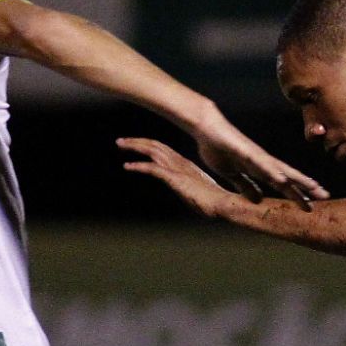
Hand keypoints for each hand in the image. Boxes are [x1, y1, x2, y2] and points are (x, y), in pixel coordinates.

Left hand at [120, 137, 238, 217]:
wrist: (225, 204)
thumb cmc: (216, 203)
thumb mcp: (199, 193)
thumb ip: (190, 190)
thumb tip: (189, 195)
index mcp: (186, 165)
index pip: (165, 150)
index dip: (150, 146)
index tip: (138, 145)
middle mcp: (181, 163)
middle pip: (156, 146)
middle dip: (138, 142)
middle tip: (122, 141)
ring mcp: (178, 169)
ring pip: (153, 152)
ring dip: (135, 147)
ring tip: (120, 144)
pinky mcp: (175, 178)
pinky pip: (153, 169)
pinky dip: (139, 166)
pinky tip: (128, 166)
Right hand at [187, 108, 327, 206]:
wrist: (207, 128)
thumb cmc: (219, 148)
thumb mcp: (233, 174)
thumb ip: (245, 185)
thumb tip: (256, 199)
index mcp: (260, 168)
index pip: (283, 183)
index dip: (298, 193)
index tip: (312, 203)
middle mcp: (263, 162)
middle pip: (289, 176)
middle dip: (306, 187)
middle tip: (325, 195)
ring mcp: (256, 156)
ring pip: (281, 170)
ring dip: (297, 180)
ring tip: (313, 188)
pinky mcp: (246, 152)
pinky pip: (262, 164)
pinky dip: (273, 172)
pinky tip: (283, 180)